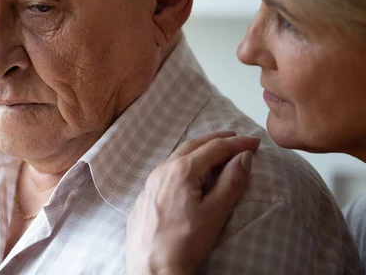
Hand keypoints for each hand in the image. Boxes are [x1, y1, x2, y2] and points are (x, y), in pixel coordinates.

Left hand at [126, 131, 259, 274]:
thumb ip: (231, 181)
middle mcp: (162, 170)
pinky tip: (189, 173)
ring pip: (177, 156)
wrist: (152, 268)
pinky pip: (166, 170)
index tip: (255, 142)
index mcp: (181, 170)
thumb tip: (243, 157)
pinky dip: (183, 163)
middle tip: (236, 138)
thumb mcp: (215, 212)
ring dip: (198, 150)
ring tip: (215, 151)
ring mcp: (150, 182)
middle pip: (193, 146)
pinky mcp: (145, 195)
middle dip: (217, 140)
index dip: (237, 143)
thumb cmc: (184, 243)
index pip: (215, 148)